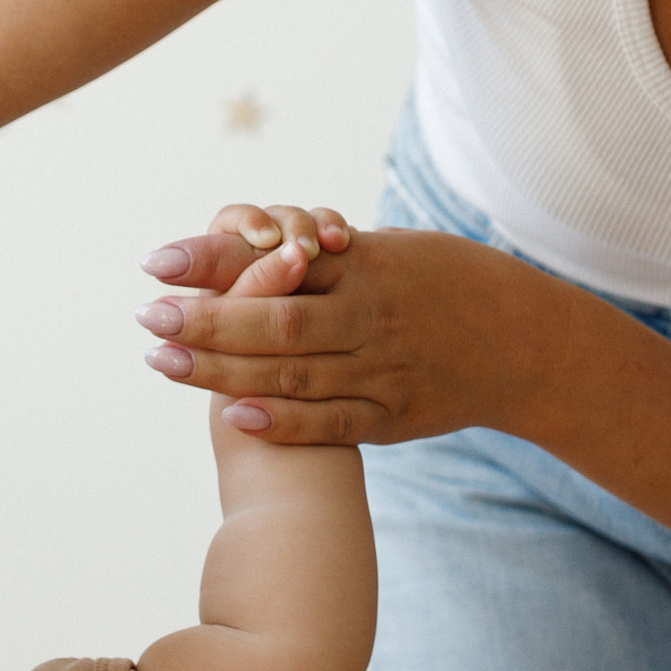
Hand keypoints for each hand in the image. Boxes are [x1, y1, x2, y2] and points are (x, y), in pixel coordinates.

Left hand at [138, 208, 519, 444]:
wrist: (523, 343)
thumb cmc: (441, 285)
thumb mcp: (387, 252)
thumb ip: (319, 259)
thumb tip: (235, 247)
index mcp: (366, 266)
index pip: (277, 263)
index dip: (214, 263)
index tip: (157, 263)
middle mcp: (373, 318)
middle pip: (277, 321)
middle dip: (205, 319)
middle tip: (147, 315)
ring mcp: (383, 371)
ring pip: (294, 373)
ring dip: (221, 371)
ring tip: (162, 361)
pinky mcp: (393, 417)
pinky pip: (332, 422)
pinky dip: (283, 421)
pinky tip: (231, 415)